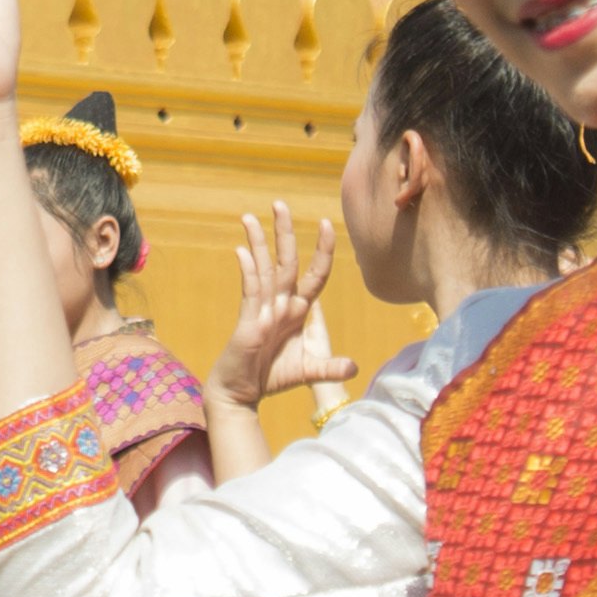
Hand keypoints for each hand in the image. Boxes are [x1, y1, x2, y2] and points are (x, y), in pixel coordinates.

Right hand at [218, 202, 338, 404]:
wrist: (241, 393)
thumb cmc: (271, 378)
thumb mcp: (308, 372)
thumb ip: (330, 368)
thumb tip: (355, 368)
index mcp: (297, 311)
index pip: (314, 274)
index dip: (322, 250)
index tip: (327, 223)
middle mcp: (280, 304)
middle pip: (285, 261)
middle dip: (283, 232)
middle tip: (279, 203)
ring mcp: (263, 310)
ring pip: (262, 269)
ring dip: (256, 243)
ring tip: (249, 217)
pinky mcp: (248, 321)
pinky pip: (250, 292)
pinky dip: (248, 272)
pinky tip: (242, 253)